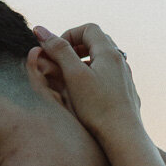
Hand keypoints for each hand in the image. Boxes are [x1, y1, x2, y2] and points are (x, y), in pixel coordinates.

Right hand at [28, 23, 141, 140]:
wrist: (123, 136)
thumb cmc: (97, 107)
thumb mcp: (73, 75)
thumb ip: (58, 51)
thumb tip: (40, 29)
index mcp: (109, 53)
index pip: (88, 29)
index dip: (69, 35)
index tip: (56, 52)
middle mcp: (120, 61)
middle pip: (97, 42)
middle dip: (75, 48)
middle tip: (60, 62)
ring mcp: (124, 77)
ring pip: (102, 60)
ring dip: (84, 63)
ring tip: (70, 78)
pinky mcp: (125, 93)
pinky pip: (108, 76)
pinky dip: (93, 77)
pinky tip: (86, 94)